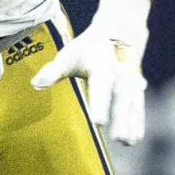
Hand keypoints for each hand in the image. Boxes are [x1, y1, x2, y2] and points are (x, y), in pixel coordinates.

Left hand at [31, 0, 149, 144]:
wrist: (117, 32)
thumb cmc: (88, 49)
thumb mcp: (70, 55)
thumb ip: (54, 71)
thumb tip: (35, 83)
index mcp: (102, 67)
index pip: (102, 87)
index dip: (100, 104)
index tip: (98, 121)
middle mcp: (120, 74)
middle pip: (121, 99)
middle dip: (121, 119)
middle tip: (118, 138)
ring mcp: (131, 81)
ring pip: (133, 104)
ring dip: (132, 123)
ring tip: (128, 142)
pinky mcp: (137, 87)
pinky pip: (138, 105)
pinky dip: (138, 121)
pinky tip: (136, 138)